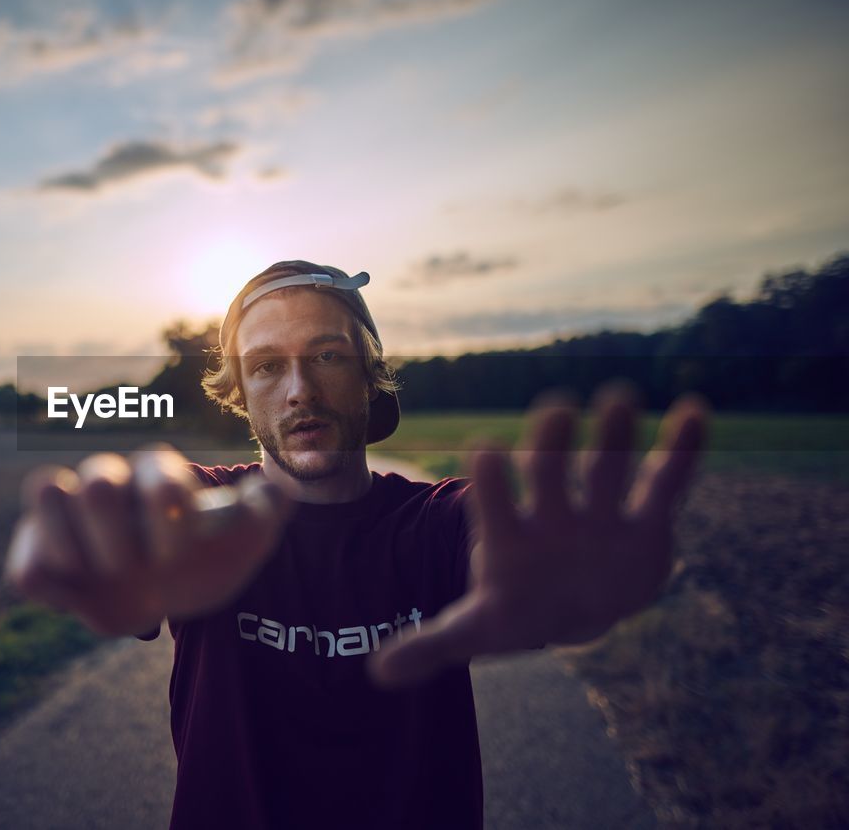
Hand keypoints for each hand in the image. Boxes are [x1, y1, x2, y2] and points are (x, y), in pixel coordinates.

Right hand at [4, 444, 290, 635]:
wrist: (165, 596)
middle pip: (98, 478)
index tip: (180, 552)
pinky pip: (25, 567)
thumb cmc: (200, 559)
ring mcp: (66, 518)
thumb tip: (273, 492)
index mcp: (155, 476)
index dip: (168, 512)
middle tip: (138, 568)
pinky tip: (81, 599)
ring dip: (73, 543)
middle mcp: (107, 484)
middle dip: (121, 534)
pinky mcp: (38, 557)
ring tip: (102, 575)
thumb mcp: (243, 542)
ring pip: (45, 490)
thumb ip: (266, 512)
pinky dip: (50, 586)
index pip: (156, 470)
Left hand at [369, 381, 709, 688]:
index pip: (493, 498)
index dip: (490, 479)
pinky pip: (667, 483)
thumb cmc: (516, 608)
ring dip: (614, 435)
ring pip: (606, 468)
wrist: (570, 606)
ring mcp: (599, 515)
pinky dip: (683, 450)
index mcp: (509, 536)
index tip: (485, 451)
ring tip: (619, 396)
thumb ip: (432, 644)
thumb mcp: (477, 630)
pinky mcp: (645, 523)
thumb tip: (375, 675)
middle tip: (557, 408)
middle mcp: (552, 514)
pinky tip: (696, 410)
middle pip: (550, 471)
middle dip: (552, 443)